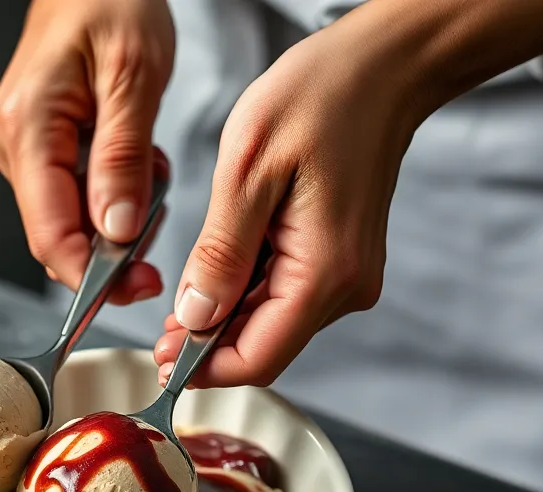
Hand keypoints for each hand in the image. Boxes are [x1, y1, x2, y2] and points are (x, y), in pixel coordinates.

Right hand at [0, 0, 174, 304]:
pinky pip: (74, 197)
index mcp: (28, 128)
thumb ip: (123, 160)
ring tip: (151, 171)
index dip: (92, 276)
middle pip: (58, 235)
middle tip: (160, 228)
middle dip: (112, 250)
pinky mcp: (39, 150)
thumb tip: (116, 234)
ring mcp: (22, 150)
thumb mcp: (133, 74)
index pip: (51, 234)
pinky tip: (136, 165)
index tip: (139, 289)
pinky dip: (113, 197)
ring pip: (70, 221)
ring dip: (118, 219)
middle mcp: (14, 146)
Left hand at [154, 7, 424, 387]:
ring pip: (271, 325)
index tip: (162, 363)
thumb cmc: (323, 97)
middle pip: (264, 348)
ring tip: (183, 301)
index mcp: (324, 272)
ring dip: (225, 321)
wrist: (382, 69)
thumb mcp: (249, 169)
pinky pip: (285, 297)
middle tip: (160, 336)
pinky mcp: (340, 264)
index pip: (259, 358)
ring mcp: (346, 278)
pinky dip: (246, 294)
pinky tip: (221, 274)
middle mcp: (345, 287)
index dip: (205, 370)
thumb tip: (196, 318)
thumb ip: (221, 253)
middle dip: (209, 348)